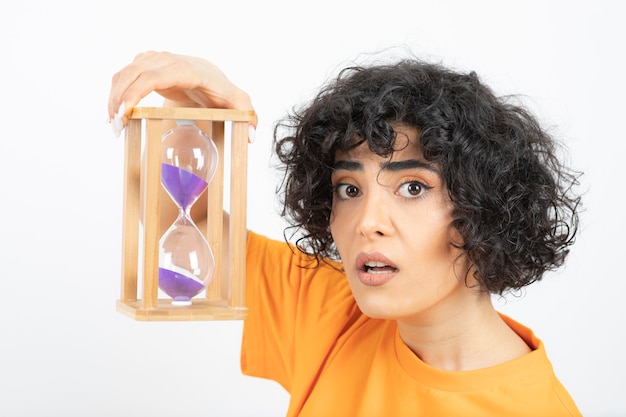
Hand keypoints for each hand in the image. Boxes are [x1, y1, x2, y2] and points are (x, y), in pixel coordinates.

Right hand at [107, 51, 256, 136]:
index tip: (125, 112)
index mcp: (187, 69)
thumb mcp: (239, 103)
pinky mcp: (147, 65)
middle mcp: (168, 60)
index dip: (136, 92)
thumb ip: (248, 115)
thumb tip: (252, 134)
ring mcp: (156, 60)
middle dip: (119, 99)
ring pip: (126, 72)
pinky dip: (117, 91)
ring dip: (114, 96)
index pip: (154, 75)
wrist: (212, 76)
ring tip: (113, 124)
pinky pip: (126, 75)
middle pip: (134, 74)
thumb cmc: (222, 91)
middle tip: (115, 127)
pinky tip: (115, 113)